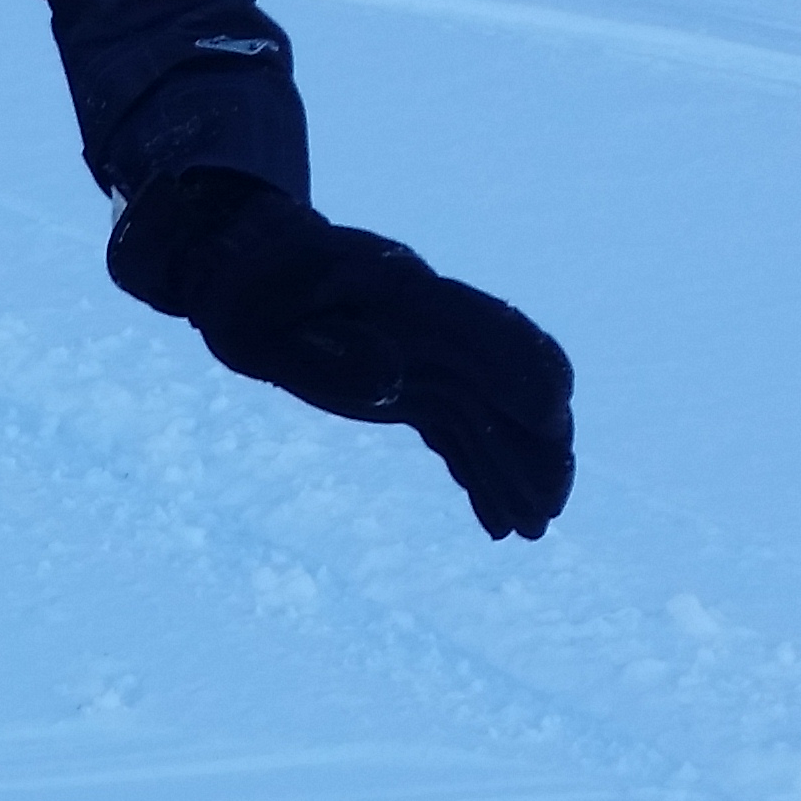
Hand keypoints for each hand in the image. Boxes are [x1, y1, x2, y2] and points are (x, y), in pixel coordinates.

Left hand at [110, 170, 574, 540]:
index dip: (519, 368)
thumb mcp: (263, 324)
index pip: (478, 328)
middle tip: (551, 503)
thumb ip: (323, 349)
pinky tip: (499, 522)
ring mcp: (425, 358)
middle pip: (499, 380)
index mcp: (401, 296)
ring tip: (536, 528)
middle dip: (533, 439)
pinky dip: (479, 473)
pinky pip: (457, 432)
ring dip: (514, 468)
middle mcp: (430, 325)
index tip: (553, 416)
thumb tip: (392, 378)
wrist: (247, 272)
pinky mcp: (411, 387)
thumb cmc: (247, 296)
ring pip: (485, 414)